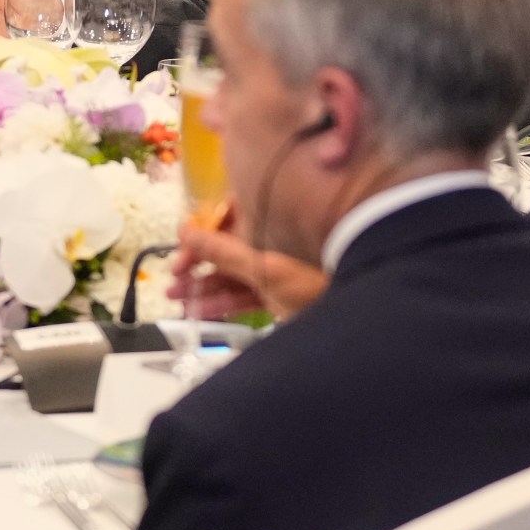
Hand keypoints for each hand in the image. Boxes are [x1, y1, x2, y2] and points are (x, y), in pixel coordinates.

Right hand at [166, 216, 328, 321]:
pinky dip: (223, 302)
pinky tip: (198, 310)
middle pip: (225, 249)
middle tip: (173, 278)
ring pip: (232, 274)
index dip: (200, 234)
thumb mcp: (262, 264)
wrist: (356, 308)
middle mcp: (271, 240)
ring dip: (203, 284)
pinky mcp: (279, 294)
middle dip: (197, 264)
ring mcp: (275, 269)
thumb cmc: (312, 277)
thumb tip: (185, 232)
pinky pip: (244, 294)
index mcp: (269, 221)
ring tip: (174, 296)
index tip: (181, 250)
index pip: (225, 218)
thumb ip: (221, 250)